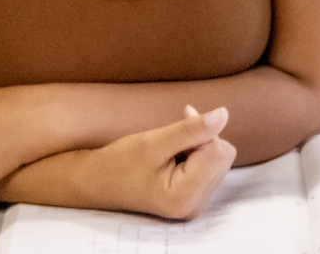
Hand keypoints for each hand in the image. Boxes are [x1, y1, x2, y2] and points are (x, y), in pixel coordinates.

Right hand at [71, 106, 235, 219]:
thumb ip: (192, 129)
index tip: (173, 133)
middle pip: (223, 155)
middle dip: (201, 140)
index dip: (200, 134)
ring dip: (197, 145)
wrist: (96, 182)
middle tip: (170, 142)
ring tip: (169, 151)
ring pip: (219, 158)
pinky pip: (210, 165)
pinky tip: (175, 154)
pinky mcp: (193, 196)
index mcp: (185, 197)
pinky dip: (196, 153)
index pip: (219, 151)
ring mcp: (194, 203)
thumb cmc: (119, 164)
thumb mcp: (154, 142)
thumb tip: (224, 114)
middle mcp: (194, 205)